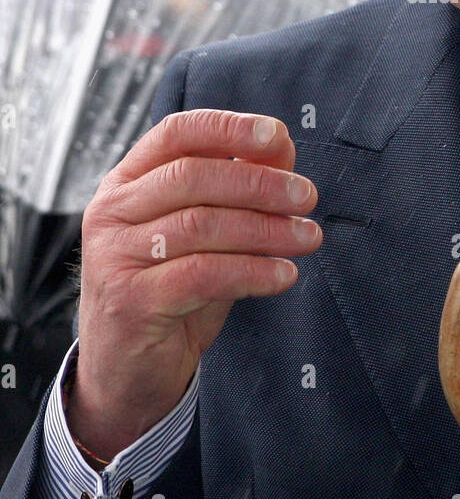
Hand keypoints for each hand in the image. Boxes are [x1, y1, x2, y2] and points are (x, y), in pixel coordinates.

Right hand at [68, 109, 320, 458]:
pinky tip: (283, 274)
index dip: (229, 127)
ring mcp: (115, 256)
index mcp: (128, 182)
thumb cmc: (170, 292)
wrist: (128, 371)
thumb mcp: (204, 233)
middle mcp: (113, 212)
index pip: (175, 133)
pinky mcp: (132, 300)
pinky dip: (253, 271)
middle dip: (260, 183)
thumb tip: (280, 146)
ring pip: (202, 224)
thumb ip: (234, 188)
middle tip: (306, 196)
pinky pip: (204, 274)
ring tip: (307, 237)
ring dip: (266, 228)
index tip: (278, 135)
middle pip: (193, 176)